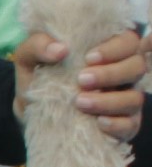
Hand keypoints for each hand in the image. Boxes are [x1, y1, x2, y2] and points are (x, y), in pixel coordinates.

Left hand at [34, 19, 151, 147]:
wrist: (30, 112)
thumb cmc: (38, 78)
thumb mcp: (29, 59)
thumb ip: (38, 46)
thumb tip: (59, 49)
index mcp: (108, 52)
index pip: (128, 41)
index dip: (115, 48)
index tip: (88, 58)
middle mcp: (123, 74)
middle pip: (137, 67)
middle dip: (111, 73)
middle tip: (81, 80)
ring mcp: (125, 99)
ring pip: (135, 98)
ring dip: (110, 100)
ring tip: (80, 102)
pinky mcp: (122, 124)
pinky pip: (131, 124)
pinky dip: (117, 123)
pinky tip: (98, 122)